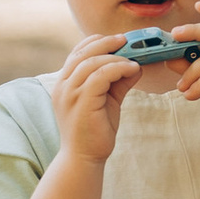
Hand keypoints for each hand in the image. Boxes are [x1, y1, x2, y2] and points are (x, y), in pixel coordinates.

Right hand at [49, 35, 146, 169]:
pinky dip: (117, 68)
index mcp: (65, 83)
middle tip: (127, 40)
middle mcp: (63, 85)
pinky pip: (100, 76)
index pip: (77, 53)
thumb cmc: (95, 130)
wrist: (84, 158)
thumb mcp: (108, 100)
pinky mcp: (81, 102)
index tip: (118, 40)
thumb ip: (118, 82)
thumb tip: (136, 65)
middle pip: (83, 52)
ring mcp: (69, 93)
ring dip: (116, 57)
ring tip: (133, 60)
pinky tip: (131, 70)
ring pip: (91, 62)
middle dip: (107, 43)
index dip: (97, 42)